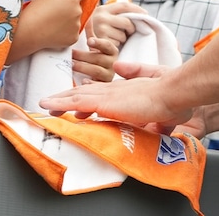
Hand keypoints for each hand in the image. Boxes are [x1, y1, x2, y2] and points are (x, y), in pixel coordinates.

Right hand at [15, 0, 87, 54]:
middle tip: (56, 12)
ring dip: (69, 21)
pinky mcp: (73, 38)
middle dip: (71, 8)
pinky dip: (66, 32)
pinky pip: (73, 33)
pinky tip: (55, 31)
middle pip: (79, 7)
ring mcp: (76, 26)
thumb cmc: (36, 11)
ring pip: (76, 20)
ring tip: (53, 22)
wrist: (29, 31)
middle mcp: (78, 12)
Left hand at [39, 60, 191, 133]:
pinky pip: (76, 102)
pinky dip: (60, 103)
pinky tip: (47, 106)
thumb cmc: (174, 103)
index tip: (77, 110)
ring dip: (58, 101)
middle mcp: (113, 90)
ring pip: (76, 96)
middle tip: (51, 105)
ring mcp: (108, 94)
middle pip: (84, 92)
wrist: (174, 94)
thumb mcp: (165, 116)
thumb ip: (159, 121)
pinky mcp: (104, 102)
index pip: (101, 95)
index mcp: (126, 92)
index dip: (87, 101)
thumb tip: (160, 128)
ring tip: (43, 105)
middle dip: (67, 99)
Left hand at [71, 36, 118, 82]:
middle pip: (98, 58)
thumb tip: (87, 17)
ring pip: (97, 71)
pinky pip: (97, 85)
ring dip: (83, 67)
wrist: (101, 74)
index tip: (89, 41)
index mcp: (112, 51)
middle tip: (71, 54)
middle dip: (83, 56)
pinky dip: (90, 83)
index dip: (98, 43)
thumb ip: (91, 32)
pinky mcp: (103, 85)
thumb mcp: (95, 45)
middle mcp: (113, 63)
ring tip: (72, 65)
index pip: (107, 45)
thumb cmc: (96, 56)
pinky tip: (83, 81)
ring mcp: (109, 75)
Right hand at [85, 0, 141, 47]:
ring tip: (114, 38)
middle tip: (129, 32)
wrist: (79, 43)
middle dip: (131, 28)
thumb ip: (116, 14)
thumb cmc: (96, 29)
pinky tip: (109, 44)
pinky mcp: (101, 40)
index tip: (146, 14)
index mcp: (104, 8)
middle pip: (127, 22)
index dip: (137, 10)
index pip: (124, 6)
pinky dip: (116, 45)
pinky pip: (117, 43)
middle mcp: (101, 17)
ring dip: (122, 38)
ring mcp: (101, 28)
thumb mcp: (103, 17)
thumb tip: (142, 14)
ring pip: (123, 35)